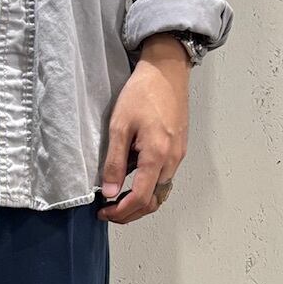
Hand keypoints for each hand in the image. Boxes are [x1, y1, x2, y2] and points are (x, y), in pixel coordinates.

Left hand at [97, 33, 190, 223]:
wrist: (166, 70)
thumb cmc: (142, 93)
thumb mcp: (119, 126)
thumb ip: (115, 162)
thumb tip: (110, 192)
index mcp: (157, 155)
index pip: (141, 198)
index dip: (121, 211)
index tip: (103, 212)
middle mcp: (172, 160)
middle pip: (154, 201)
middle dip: (130, 212)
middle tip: (109, 212)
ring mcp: (178, 155)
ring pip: (161, 192)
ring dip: (140, 202)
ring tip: (118, 199)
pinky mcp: (179, 150)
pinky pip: (165, 178)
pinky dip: (149, 188)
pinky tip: (132, 181)